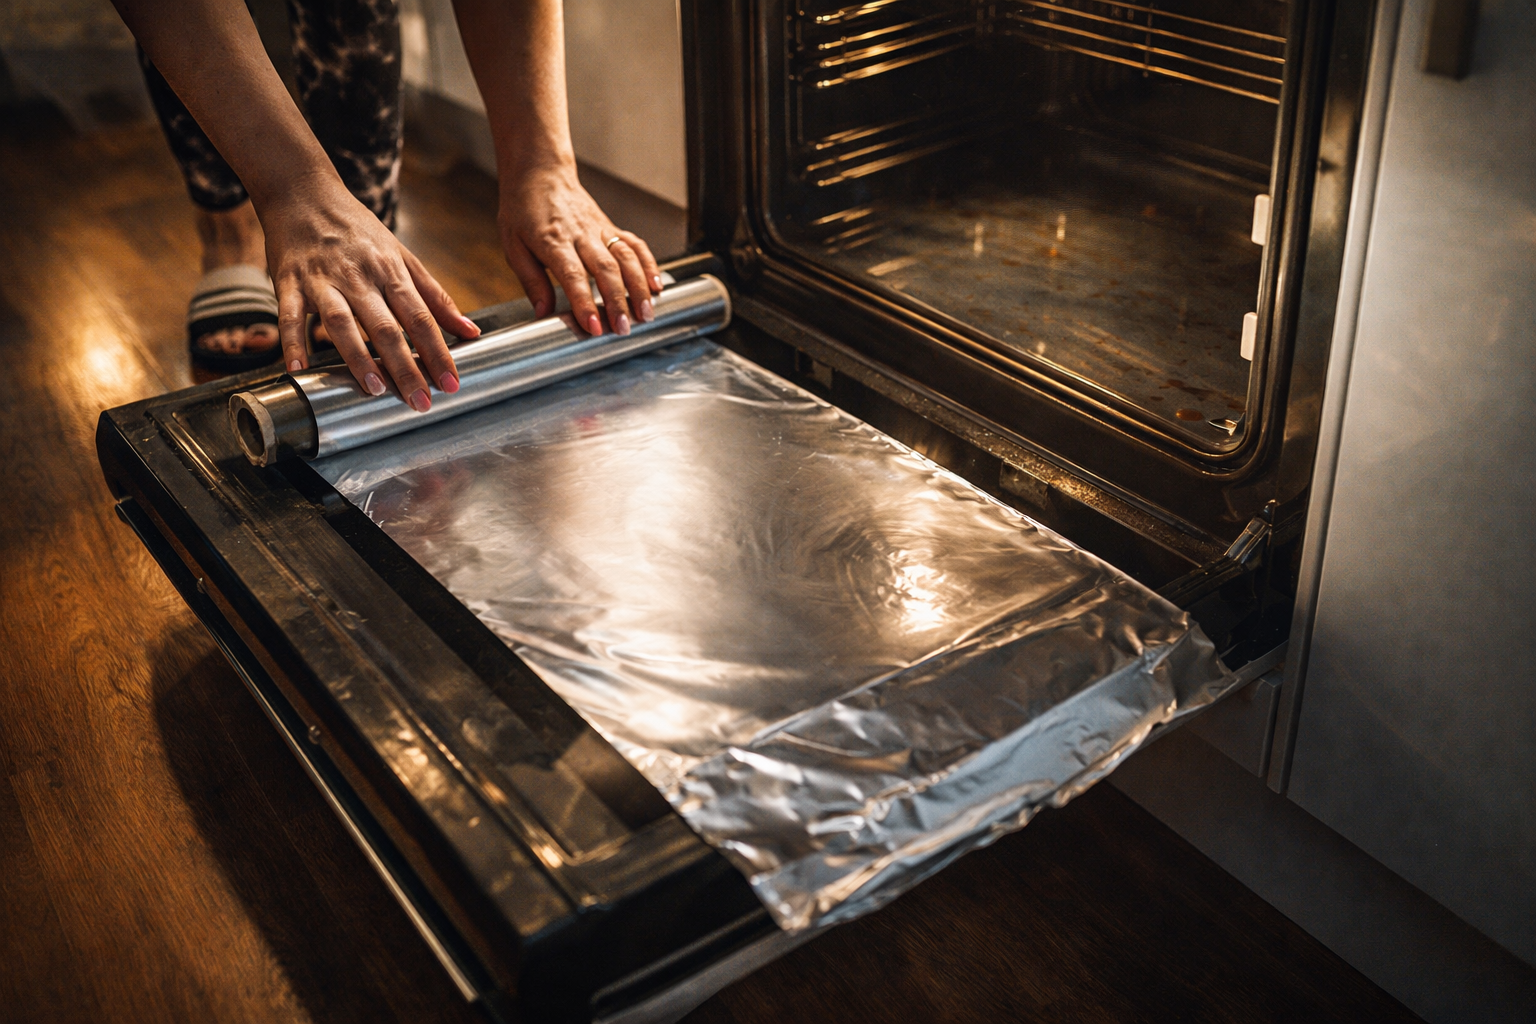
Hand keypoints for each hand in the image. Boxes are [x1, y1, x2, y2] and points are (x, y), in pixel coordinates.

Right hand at [264, 174, 480, 409]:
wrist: (303, 192)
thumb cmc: (357, 229)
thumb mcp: (402, 255)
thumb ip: (436, 296)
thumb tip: (471, 330)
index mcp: (391, 271)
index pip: (421, 317)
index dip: (438, 352)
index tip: (451, 384)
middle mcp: (359, 276)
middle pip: (386, 326)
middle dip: (405, 367)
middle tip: (420, 402)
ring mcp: (322, 279)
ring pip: (342, 322)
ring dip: (358, 357)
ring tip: (374, 389)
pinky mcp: (288, 281)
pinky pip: (290, 316)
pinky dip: (292, 343)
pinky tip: (299, 371)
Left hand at [496, 164, 662, 336]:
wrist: (540, 172)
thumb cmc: (523, 209)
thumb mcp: (513, 245)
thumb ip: (531, 281)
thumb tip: (544, 313)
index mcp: (552, 240)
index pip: (572, 275)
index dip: (585, 302)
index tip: (593, 327)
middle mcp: (580, 233)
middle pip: (605, 269)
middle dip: (617, 301)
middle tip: (624, 329)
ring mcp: (599, 228)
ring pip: (626, 257)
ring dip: (639, 286)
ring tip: (646, 313)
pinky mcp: (610, 226)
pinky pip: (635, 244)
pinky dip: (649, 264)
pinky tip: (656, 284)